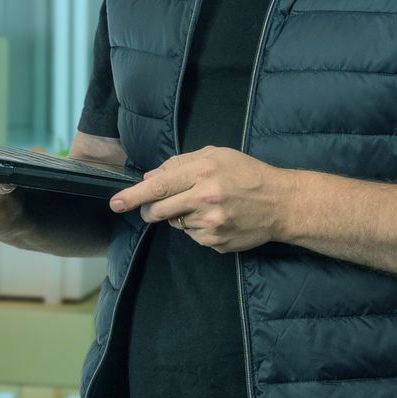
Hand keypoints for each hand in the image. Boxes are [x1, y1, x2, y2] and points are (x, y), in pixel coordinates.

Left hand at [109, 145, 292, 252]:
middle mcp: (205, 198)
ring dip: (182, 216)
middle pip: (159, 210)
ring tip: (208, 206)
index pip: (158, 186)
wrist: (281, 203)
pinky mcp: (216, 242)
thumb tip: (150, 177)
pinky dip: (197, 228)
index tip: (115, 203)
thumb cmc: (248, 174)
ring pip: (176, 223)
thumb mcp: (217, 155)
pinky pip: (193, 236)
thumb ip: (180, 163)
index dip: (133, 196)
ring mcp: (211, 223)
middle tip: (156, 207)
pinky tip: (217, 219)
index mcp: (203, 172)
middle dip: (151, 210)